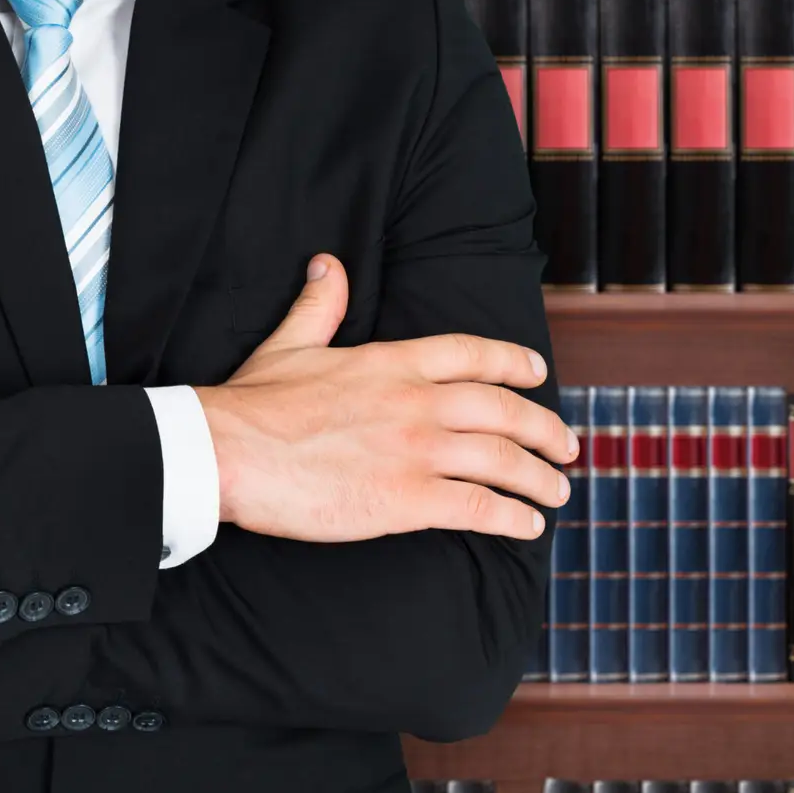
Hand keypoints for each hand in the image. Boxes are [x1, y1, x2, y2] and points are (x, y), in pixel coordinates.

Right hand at [196, 254, 575, 542]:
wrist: (227, 452)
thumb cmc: (252, 404)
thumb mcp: (290, 344)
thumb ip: (321, 306)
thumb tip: (328, 266)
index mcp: (393, 362)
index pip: (473, 355)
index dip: (514, 364)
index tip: (539, 375)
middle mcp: (417, 403)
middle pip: (505, 412)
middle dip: (545, 430)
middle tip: (567, 447)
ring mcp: (416, 452)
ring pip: (503, 462)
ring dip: (539, 479)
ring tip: (557, 492)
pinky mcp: (406, 500)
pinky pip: (479, 508)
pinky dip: (513, 518)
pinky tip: (528, 526)